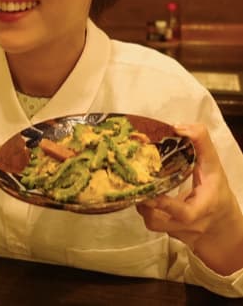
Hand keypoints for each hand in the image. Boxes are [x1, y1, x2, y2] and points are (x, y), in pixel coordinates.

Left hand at [137, 123, 242, 274]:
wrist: (220, 225)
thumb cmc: (215, 191)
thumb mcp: (213, 167)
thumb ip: (201, 144)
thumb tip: (178, 127)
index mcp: (202, 209)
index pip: (185, 214)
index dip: (166, 205)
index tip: (155, 193)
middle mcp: (187, 225)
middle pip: (159, 222)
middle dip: (145, 205)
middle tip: (137, 185)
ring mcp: (176, 231)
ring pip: (151, 223)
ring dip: (142, 205)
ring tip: (139, 185)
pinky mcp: (167, 233)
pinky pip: (150, 223)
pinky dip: (144, 208)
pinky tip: (142, 192)